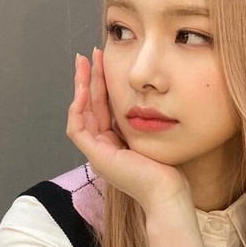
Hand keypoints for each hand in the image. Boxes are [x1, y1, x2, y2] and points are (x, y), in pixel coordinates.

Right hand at [67, 48, 190, 213]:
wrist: (168, 192)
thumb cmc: (169, 169)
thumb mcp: (153, 135)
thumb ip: (145, 118)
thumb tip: (150, 95)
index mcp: (115, 143)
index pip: (102, 107)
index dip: (101, 83)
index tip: (105, 61)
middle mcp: (103, 148)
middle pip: (89, 107)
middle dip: (88, 79)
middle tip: (90, 54)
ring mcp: (97, 154)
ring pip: (80, 114)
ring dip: (81, 87)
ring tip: (84, 63)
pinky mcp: (96, 157)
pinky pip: (77, 129)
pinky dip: (78, 108)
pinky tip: (84, 89)